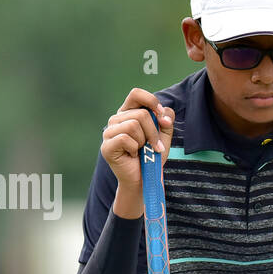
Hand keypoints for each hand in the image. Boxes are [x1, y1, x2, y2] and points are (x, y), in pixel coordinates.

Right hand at [100, 88, 175, 216]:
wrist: (145, 179)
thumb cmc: (152, 156)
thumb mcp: (164, 136)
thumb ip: (166, 120)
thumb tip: (164, 113)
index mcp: (128, 113)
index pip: (137, 94)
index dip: (152, 102)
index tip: (162, 117)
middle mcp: (116, 119)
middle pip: (141, 114)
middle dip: (154, 132)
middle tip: (155, 146)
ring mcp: (109, 132)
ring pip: (134, 125)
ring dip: (144, 141)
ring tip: (142, 151)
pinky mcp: (106, 146)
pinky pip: (126, 138)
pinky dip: (135, 149)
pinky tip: (133, 155)